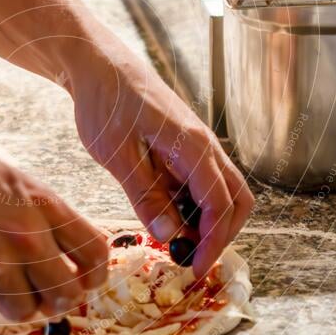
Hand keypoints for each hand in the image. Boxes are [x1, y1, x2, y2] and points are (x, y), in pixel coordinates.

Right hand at [0, 123, 107, 319]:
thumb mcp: (10, 179)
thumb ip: (44, 214)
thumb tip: (72, 251)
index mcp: (43, 205)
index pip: (95, 253)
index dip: (94, 276)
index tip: (84, 282)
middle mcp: (26, 239)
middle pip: (67, 295)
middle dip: (57, 299)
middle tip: (41, 293)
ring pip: (26, 311)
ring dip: (13, 302)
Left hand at [68, 35, 253, 276]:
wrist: (98, 64)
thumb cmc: (105, 104)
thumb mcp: (117, 156)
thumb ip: (145, 196)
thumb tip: (170, 237)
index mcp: (193, 147)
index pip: (219, 205)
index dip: (211, 243)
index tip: (193, 270)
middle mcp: (205, 144)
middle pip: (237, 200)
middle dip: (221, 235)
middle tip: (190, 261)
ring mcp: (198, 142)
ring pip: (224, 190)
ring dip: (209, 220)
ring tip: (176, 242)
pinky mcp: (186, 143)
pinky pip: (204, 179)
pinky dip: (195, 204)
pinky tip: (167, 215)